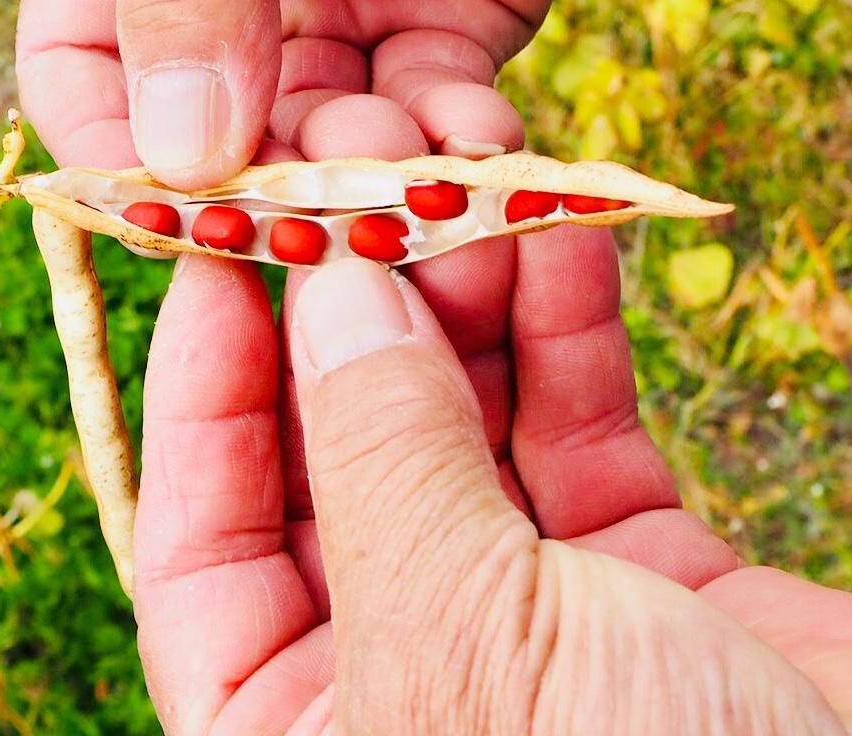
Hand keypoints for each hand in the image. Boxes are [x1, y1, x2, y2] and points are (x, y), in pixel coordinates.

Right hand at [15, 0, 716, 183]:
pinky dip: (452, 148)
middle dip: (262, 182)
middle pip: (210, 138)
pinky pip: (430, 124)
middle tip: (318, 206)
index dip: (113, 156)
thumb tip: (176, 155)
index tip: (170, 210)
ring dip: (363, 174)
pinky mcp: (438, 29)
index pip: (79, 75)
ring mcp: (332, 15)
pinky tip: (477, 134)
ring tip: (403, 152)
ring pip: (324, 148)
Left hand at [131, 229, 851, 733]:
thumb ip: (385, 456)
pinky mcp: (648, 568)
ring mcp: (530, 614)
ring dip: (465, 298)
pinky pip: (582, 425)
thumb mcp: (460, 635)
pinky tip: (558, 230)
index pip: (204, 537)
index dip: (202, 386)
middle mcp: (403, 662)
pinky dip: (570, 328)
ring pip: (466, 421)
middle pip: (339, 454)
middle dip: (351, 312)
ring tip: (464, 179)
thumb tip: (331, 292)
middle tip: (363, 171)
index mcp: (300, 728)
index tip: (221, 242)